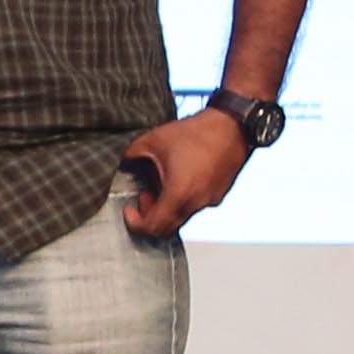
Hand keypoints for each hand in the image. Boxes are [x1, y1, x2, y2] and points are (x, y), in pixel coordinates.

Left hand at [114, 107, 251, 240]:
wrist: (232, 126)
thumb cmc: (196, 133)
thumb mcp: (152, 140)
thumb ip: (131, 155)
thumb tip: (121, 163)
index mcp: (179, 194)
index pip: (153, 226)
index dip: (136, 223)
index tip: (129, 210)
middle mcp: (197, 202)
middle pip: (168, 226)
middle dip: (150, 216)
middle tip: (143, 195)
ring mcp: (210, 200)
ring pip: (182, 216)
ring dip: (166, 208)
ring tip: (160, 183)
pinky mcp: (219, 194)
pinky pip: (195, 206)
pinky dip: (182, 201)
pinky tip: (177, 179)